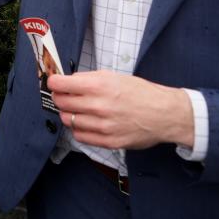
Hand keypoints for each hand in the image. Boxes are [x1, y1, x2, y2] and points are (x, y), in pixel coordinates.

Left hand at [48, 71, 193, 149]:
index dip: (53, 83)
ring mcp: (103, 126)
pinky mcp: (109, 142)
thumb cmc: (140, 93)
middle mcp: (99, 106)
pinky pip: (80, 136)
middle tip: (65, 96)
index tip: (53, 83)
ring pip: (68, 120)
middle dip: (60, 97)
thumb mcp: (114, 76)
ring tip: (79, 110)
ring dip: (69, 114)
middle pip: (61, 102)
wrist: (165, 114)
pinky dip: (79, 129)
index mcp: (100, 86)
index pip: (61, 84)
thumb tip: (65, 81)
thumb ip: (88, 79)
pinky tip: (87, 122)